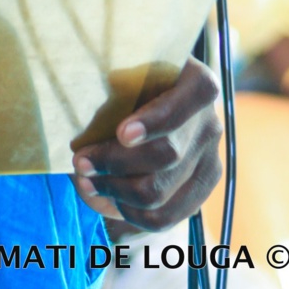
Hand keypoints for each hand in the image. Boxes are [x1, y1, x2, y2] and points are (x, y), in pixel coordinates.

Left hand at [71, 58, 220, 230]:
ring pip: (161, 192)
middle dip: (116, 161)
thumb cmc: (129, 81)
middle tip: (80, 161)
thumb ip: (115, 89)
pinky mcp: (199, 191)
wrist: (152, 99)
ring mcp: (209, 160)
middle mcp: (209, 123)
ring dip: (116, 190)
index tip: (122, 133)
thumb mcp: (125, 70)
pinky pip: (166, 217)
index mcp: (197, 83)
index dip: (156, 121)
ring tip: (86, 181)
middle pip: (167, 155)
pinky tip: (107, 197)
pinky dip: (131, 212)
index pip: (184, 104)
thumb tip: (87, 129)